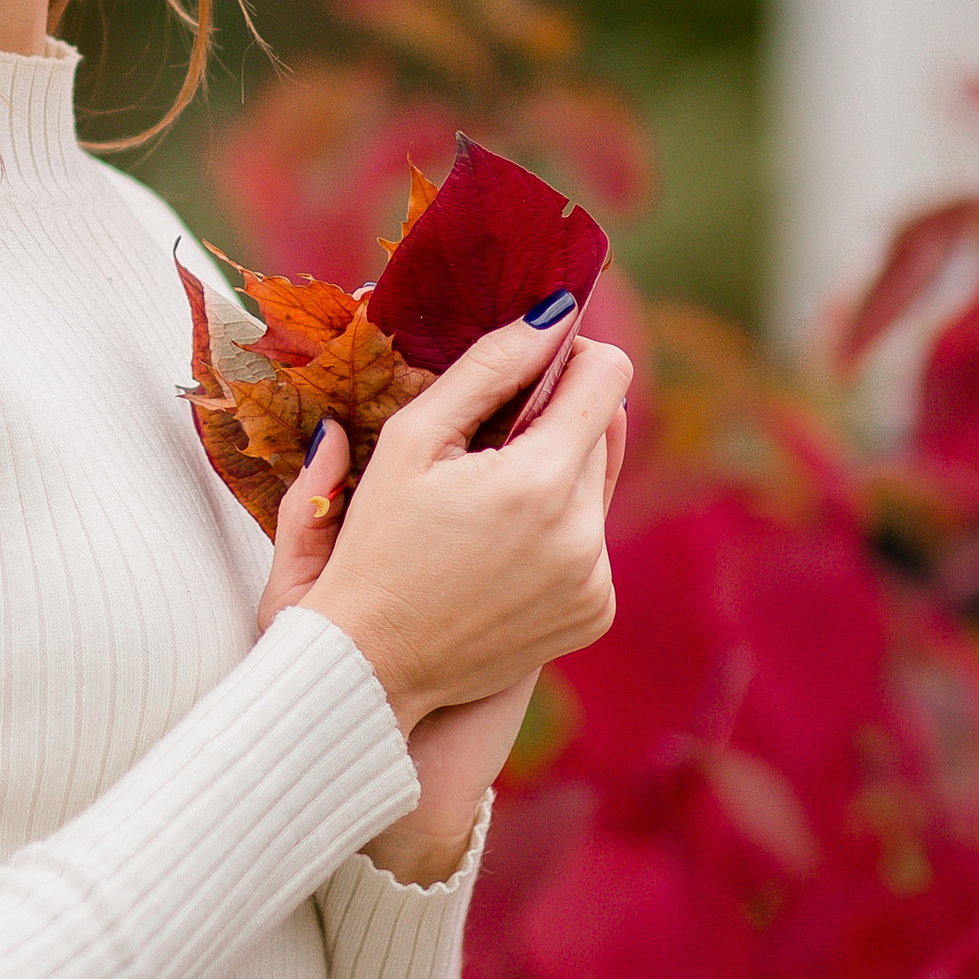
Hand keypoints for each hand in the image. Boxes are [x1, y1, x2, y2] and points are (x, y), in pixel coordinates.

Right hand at [254, 390, 625, 884]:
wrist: (371, 663)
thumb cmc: (375, 543)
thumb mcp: (413, 440)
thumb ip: (488, 367)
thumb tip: (553, 316)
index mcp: (538, 483)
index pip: (607, 375)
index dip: (568, 356)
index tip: (527, 367)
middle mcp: (584, 535)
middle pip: (603, 429)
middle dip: (551, 422)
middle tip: (483, 447)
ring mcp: (595, 580)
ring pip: (598, 484)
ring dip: (555, 476)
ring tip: (484, 505)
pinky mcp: (596, 613)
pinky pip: (593, 541)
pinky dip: (557, 532)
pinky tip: (497, 550)